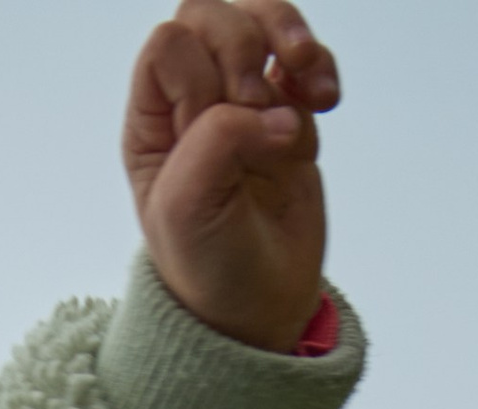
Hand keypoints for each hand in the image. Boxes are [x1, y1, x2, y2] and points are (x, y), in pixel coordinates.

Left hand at [123, 3, 337, 353]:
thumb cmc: (208, 266)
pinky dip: (319, 69)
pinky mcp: (287, 115)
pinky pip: (305, 60)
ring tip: (308, 83)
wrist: (260, 309)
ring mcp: (243, 105)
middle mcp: (193, 103)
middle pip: (214, 17)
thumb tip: (278, 110)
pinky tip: (324, 100)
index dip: (201, 73)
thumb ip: (218, 140)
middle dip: (244, 47)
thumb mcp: (187, 208)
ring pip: (260, 23)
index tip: (219, 127)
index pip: (170, 44)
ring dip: (290, 38)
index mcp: (153, 120)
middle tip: (259, 104)